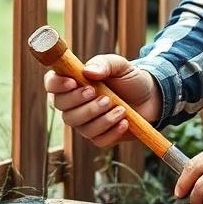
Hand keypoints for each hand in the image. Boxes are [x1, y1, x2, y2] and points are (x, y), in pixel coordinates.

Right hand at [44, 54, 161, 147]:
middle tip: (104, 96)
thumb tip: (88, 72)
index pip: (51, 84)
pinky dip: (112, 131)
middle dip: (82, 103)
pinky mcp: (99, 136)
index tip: (74, 82)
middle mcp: (73, 104)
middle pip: (61, 107)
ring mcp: (84, 122)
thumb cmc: (129, 79)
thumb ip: (104, 64)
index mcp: (73, 82)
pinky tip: (125, 121)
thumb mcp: (120, 65)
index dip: (57, 84)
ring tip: (120, 108)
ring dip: (100, 118)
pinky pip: (97, 139)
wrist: (150, 97)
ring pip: (79, 126)